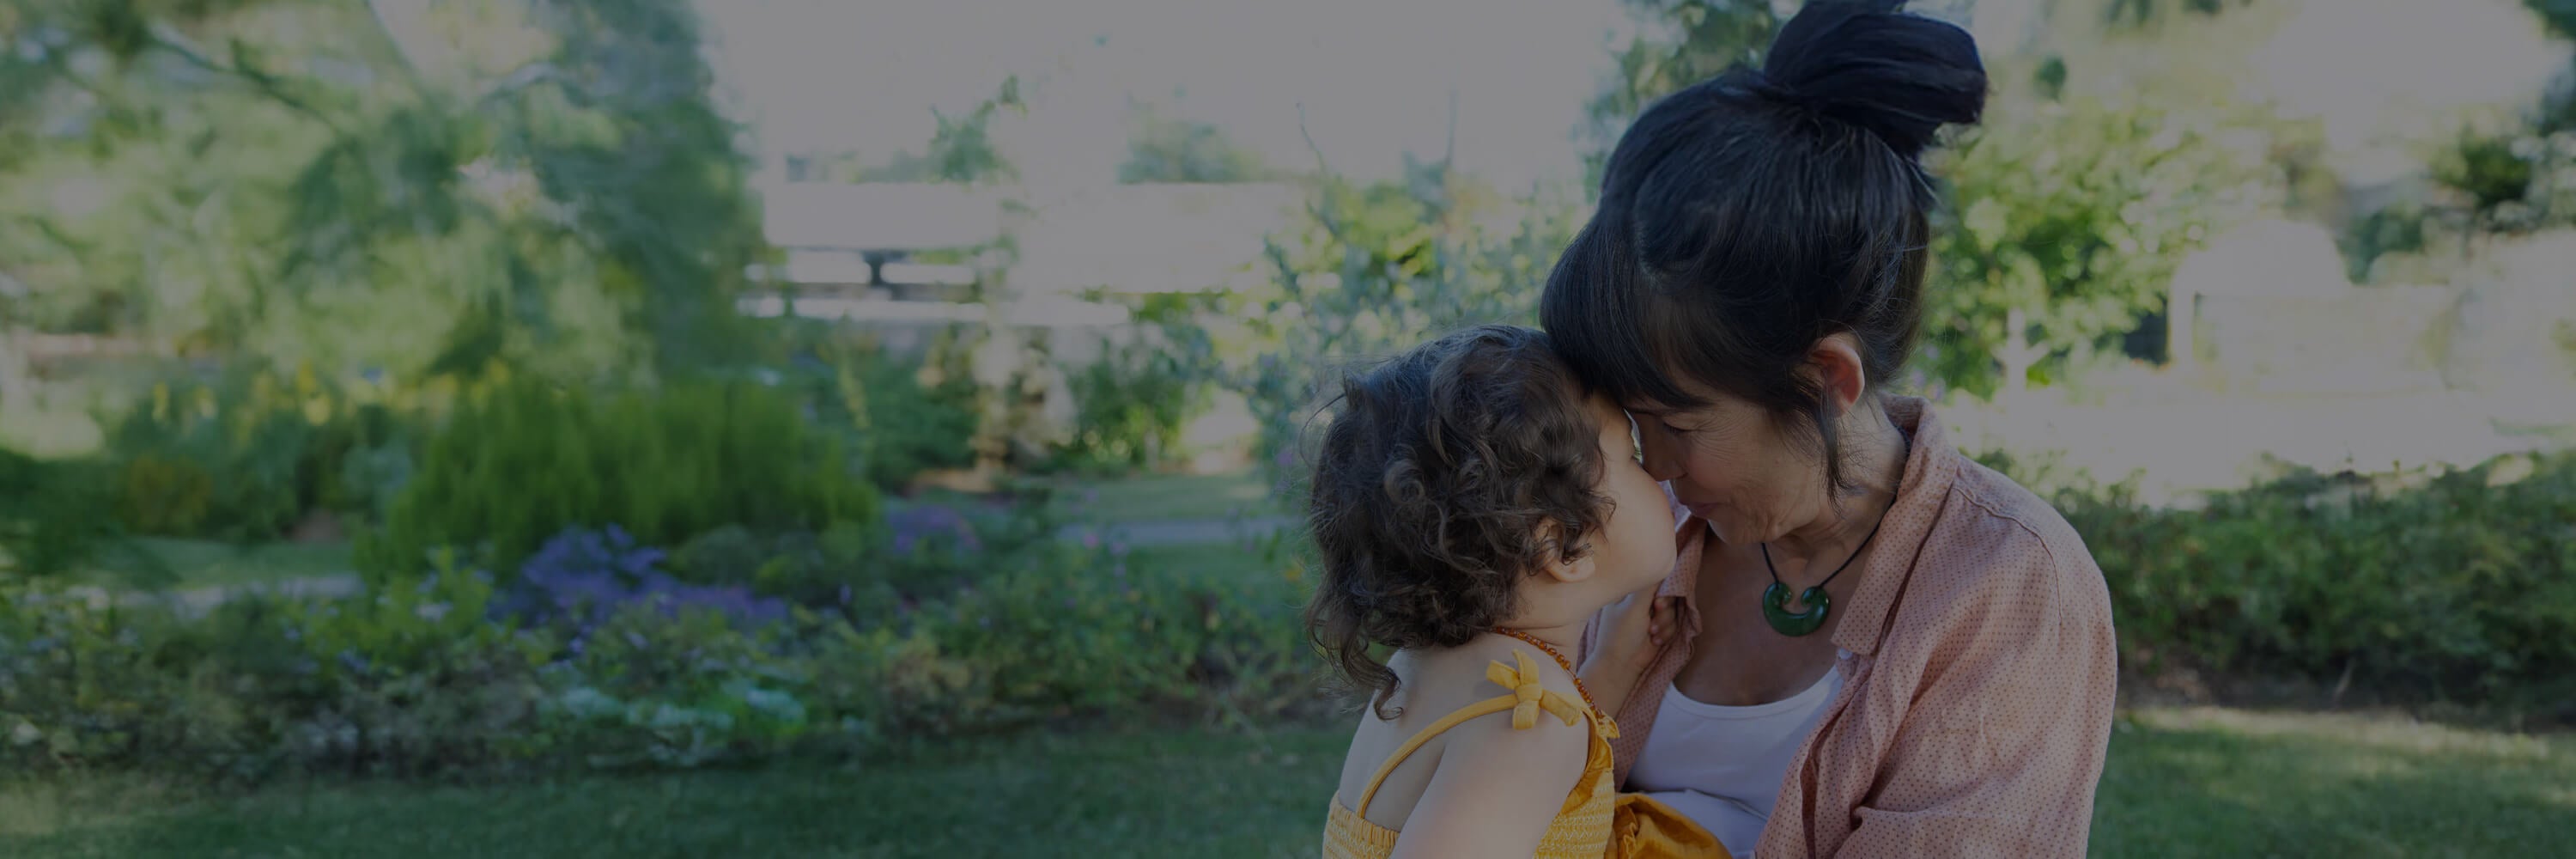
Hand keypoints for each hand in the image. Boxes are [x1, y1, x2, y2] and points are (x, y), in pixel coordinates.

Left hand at [1581, 580, 1673, 713]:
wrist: (1621, 665)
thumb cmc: (1621, 634)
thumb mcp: (1634, 607)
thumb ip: (1649, 586)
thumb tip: (1660, 565)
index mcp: (1629, 590)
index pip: (1654, 578)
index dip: (1662, 588)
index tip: (1657, 602)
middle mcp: (1641, 599)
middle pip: (1668, 592)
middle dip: (1665, 608)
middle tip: (1656, 613)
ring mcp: (1651, 613)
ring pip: (1673, 609)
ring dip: (1665, 622)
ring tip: (1652, 632)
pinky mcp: (1660, 627)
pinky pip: (1675, 623)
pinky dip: (1667, 632)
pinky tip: (1655, 640)